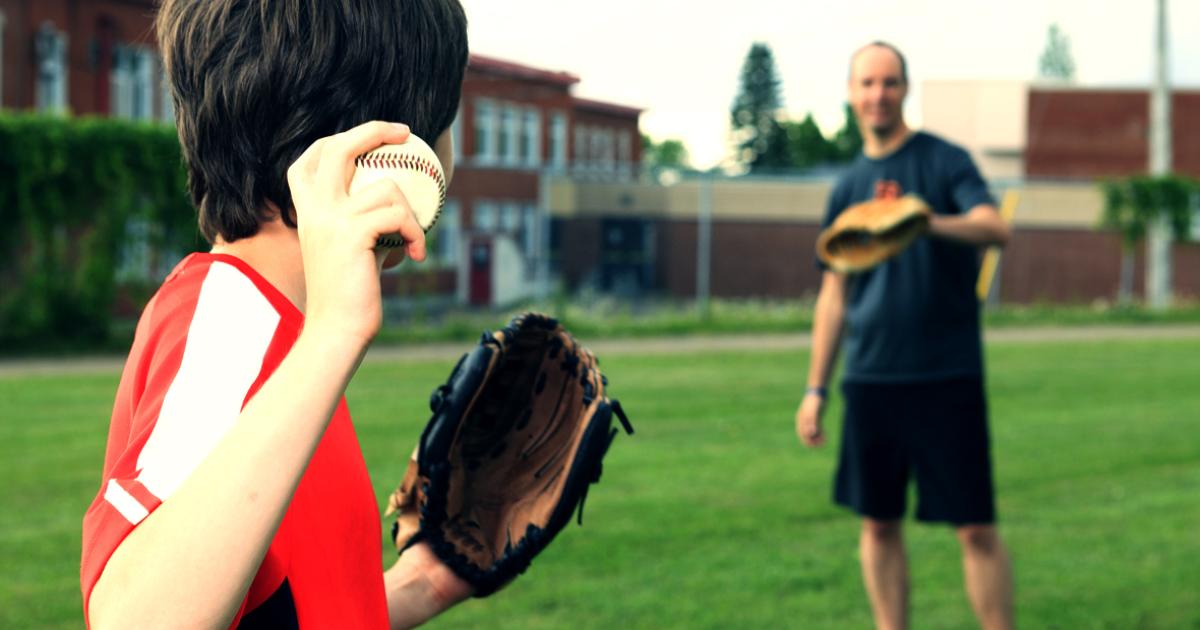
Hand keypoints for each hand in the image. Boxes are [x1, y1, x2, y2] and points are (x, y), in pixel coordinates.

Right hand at [286, 121, 427, 347]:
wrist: (337, 330)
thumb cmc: (351, 295)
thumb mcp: (355, 248)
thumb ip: (366, 221)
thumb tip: (400, 203)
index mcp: (308, 211)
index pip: (310, 160)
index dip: (338, 139)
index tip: (375, 136)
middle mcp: (314, 209)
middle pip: (338, 148)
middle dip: (373, 130)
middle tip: (406, 132)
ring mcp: (330, 219)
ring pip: (387, 188)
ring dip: (411, 214)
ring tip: (414, 241)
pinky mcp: (351, 233)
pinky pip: (399, 215)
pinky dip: (415, 233)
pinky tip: (417, 255)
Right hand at [795, 393, 825, 447]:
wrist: (819, 390)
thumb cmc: (815, 400)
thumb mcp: (814, 411)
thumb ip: (812, 422)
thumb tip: (810, 434)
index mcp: (801, 420)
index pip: (802, 435)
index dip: (809, 441)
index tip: (818, 444)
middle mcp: (804, 421)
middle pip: (807, 436)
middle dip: (814, 441)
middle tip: (823, 443)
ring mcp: (810, 420)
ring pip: (812, 433)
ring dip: (818, 439)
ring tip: (825, 440)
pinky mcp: (816, 418)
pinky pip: (817, 429)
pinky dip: (820, 434)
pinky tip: (826, 436)